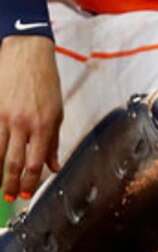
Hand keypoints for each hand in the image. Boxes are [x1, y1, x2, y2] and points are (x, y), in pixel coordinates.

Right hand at [0, 34, 61, 203]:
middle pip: (14, 164)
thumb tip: (54, 166)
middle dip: (12, 185)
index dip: (30, 183)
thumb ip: (53, 141)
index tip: (27, 194)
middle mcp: (24, 123)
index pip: (36, 162)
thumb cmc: (45, 82)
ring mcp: (6, 119)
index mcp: (45, 123)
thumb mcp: (57, 110)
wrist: (27, 55)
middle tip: (10, 197)